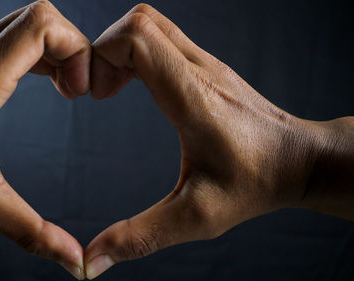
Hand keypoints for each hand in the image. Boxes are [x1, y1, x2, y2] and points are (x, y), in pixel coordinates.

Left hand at [0, 1, 89, 278]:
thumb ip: (32, 233)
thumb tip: (75, 262)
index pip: (40, 27)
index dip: (75, 51)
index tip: (79, 93)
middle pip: (41, 16)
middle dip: (74, 48)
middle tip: (79, 91)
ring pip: (31, 20)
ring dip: (60, 48)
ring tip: (69, 88)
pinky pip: (18, 33)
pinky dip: (44, 50)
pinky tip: (49, 82)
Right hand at [84, 4, 353, 278]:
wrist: (300, 160)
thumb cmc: (255, 185)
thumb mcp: (195, 218)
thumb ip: (140, 237)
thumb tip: (91, 262)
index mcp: (193, 99)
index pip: (138, 38)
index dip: (102, 56)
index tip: (95, 96)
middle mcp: (199, 70)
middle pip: (139, 21)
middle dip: (105, 51)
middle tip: (99, 93)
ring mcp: (205, 62)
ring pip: (150, 23)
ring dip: (120, 49)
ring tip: (111, 90)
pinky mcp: (206, 65)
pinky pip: (161, 37)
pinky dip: (135, 52)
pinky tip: (134, 87)